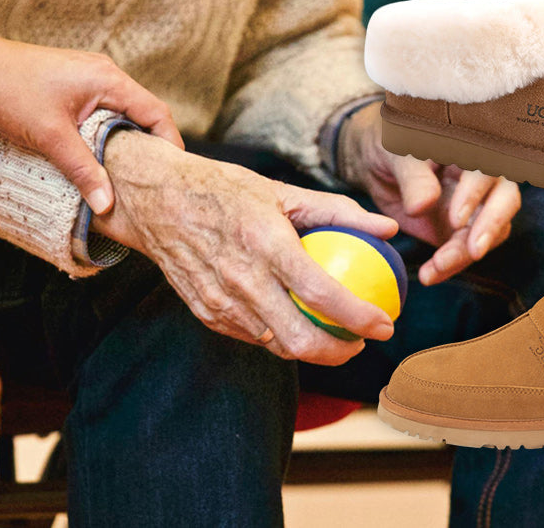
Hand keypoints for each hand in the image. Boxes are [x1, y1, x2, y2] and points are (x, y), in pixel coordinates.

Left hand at [0, 38, 182, 214]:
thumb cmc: (10, 91)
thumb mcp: (51, 137)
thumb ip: (83, 170)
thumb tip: (107, 205)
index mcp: (109, 80)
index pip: (157, 113)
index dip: (169, 144)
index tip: (171, 175)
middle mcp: (105, 74)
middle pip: (143, 114)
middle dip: (149, 148)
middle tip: (151, 182)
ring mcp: (89, 77)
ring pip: (121, 114)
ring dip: (125, 142)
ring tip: (126, 176)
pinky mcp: (73, 85)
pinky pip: (102, 111)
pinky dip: (106, 134)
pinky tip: (97, 157)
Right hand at [91, 131, 398, 365]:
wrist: (156, 200)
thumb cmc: (223, 190)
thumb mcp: (281, 190)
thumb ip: (338, 211)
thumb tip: (387, 228)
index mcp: (265, 243)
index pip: (321, 293)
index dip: (359, 317)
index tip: (385, 325)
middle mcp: (241, 279)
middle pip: (300, 339)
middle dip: (340, 353)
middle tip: (360, 342)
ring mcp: (220, 302)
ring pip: (276, 345)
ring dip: (311, 349)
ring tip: (333, 336)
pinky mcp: (206, 313)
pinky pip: (252, 337)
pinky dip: (278, 336)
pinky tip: (294, 324)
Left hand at [338, 103, 520, 285]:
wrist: (380, 168)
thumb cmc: (391, 149)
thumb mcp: (396, 157)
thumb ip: (412, 178)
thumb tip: (423, 206)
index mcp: (470, 150)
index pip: (486, 171)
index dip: (475, 195)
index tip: (455, 220)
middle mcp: (483, 178)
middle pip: (505, 201)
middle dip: (490, 226)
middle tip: (473, 252)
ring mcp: (478, 206)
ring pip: (491, 231)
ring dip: (466, 254)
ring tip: (435, 269)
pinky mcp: (465, 230)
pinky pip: (467, 251)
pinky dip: (451, 265)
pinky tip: (430, 275)